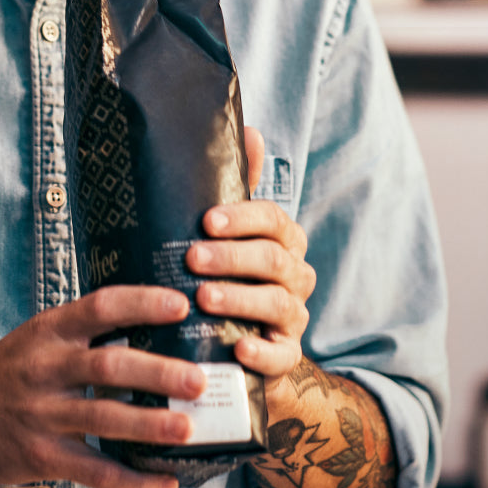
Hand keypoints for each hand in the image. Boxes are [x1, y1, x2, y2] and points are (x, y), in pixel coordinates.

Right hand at [0, 286, 209, 487]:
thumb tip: (155, 327)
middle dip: (156, 373)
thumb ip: (83, 333)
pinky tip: (166, 483)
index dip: (142, 303)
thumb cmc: (3, 373)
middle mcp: (45, 368)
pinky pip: (93, 471)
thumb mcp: (36, 338)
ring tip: (188, 427)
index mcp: (48, 331)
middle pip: (108, 365)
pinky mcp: (39, 455)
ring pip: (103, 418)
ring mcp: (40, 414)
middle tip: (197, 379)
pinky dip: (133, 481)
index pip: (100, 306)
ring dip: (149, 425)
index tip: (181, 305)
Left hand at [187, 126, 316, 384]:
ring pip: (278, 303)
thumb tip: (251, 131)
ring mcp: (293, 317)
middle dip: (233, 257)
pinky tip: (238, 346)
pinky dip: (263, 352)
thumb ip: (238, 185)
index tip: (207, 220)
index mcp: (283, 241)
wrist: (227, 338)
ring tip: (203, 298)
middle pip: (274, 259)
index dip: (244, 218)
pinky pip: (283, 356)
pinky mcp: (285, 357)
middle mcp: (295, 276)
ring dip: (240, 299)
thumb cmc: (223, 272)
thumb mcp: (225, 230)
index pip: (274, 220)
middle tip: (192, 257)